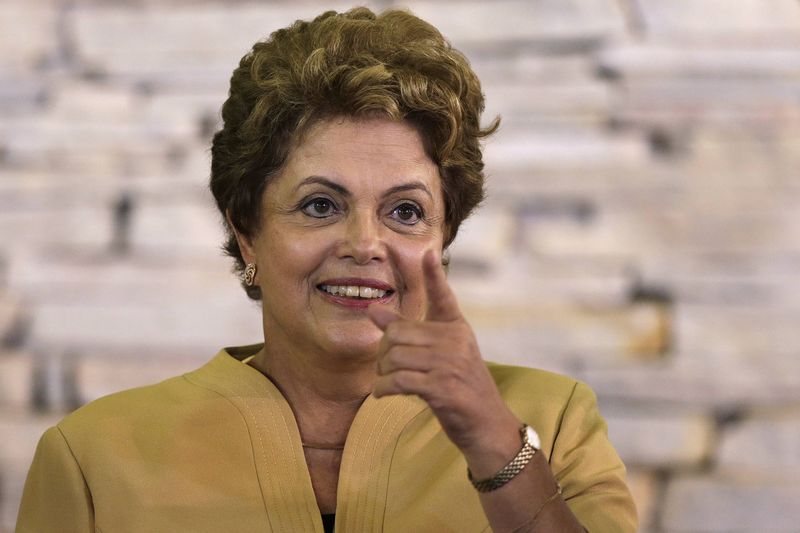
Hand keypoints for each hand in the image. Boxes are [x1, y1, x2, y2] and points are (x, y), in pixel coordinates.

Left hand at [367, 250, 519, 458]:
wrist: (487, 425)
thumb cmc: (460, 387)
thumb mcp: (439, 355)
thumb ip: (409, 333)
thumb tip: (373, 310)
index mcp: (457, 328)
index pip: (443, 296)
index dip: (434, 274)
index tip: (428, 253)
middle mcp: (455, 340)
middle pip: (398, 333)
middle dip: (383, 353)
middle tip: (384, 368)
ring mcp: (450, 363)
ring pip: (394, 357)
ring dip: (382, 374)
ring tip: (385, 382)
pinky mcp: (442, 387)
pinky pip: (398, 380)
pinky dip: (384, 388)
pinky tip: (383, 393)